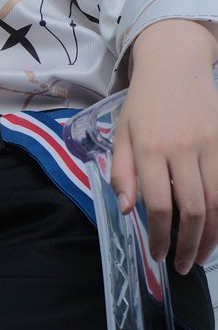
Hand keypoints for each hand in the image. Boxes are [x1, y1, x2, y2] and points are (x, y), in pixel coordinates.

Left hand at [110, 20, 217, 273]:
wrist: (175, 63)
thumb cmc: (143, 103)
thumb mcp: (121, 135)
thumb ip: (122, 173)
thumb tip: (128, 211)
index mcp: (150, 149)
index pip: (160, 206)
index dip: (161, 237)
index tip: (158, 255)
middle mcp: (183, 148)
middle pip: (193, 209)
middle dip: (189, 245)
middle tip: (183, 266)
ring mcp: (209, 144)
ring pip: (217, 201)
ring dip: (211, 235)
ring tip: (202, 256)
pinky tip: (217, 229)